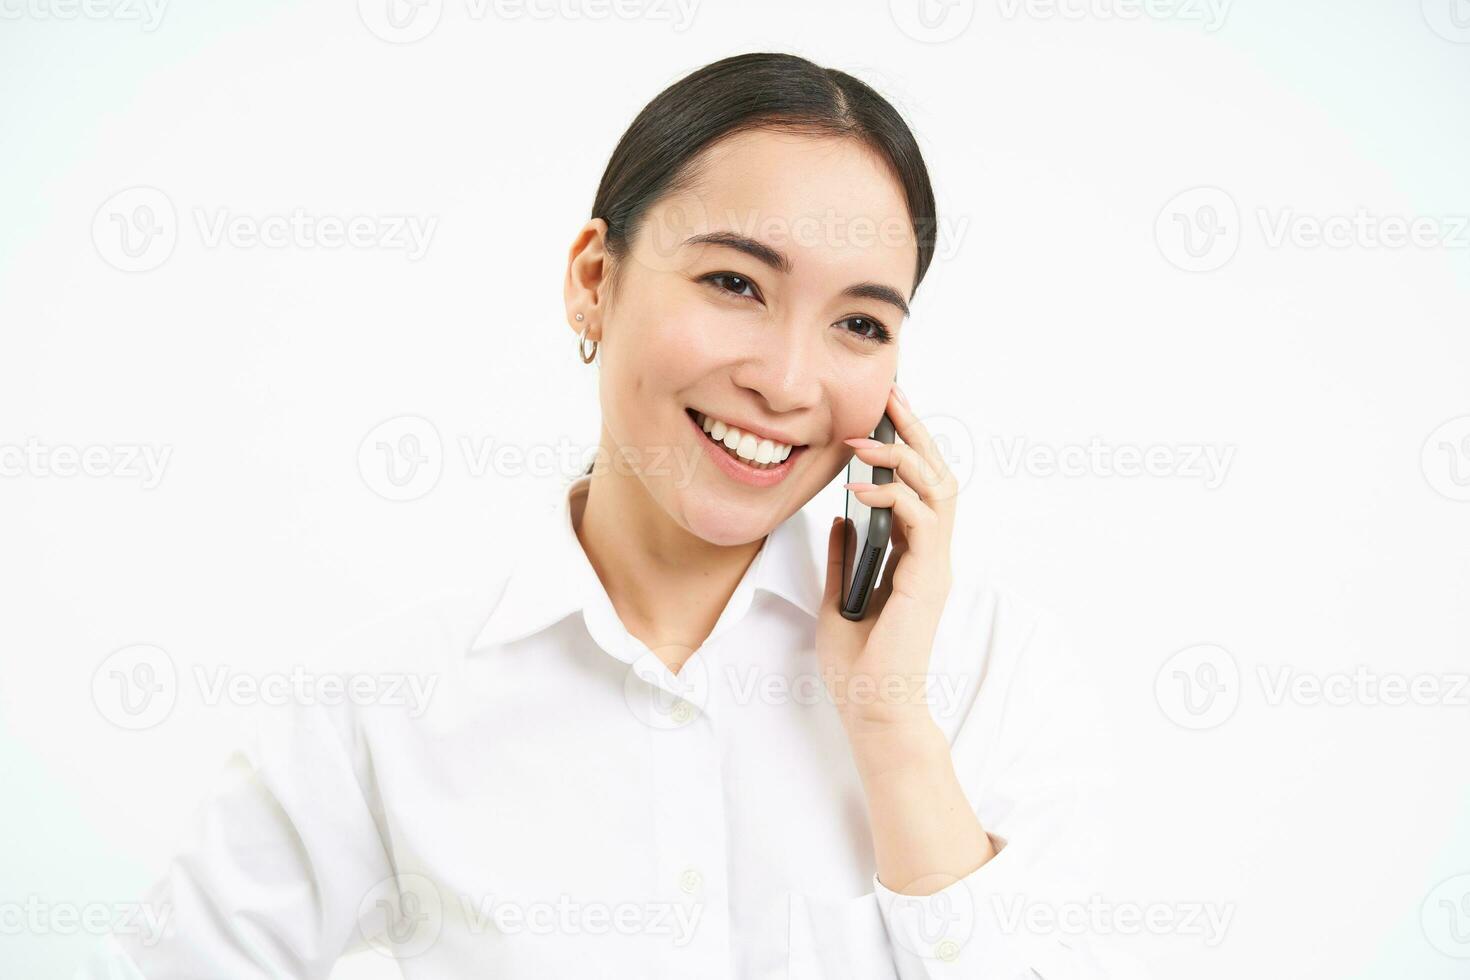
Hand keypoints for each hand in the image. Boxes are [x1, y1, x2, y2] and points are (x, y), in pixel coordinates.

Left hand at [816, 383, 960, 733]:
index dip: (905, 446)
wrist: (873, 709)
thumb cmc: (860, 665)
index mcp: (914, 557)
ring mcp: (934, 566)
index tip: (883, 412)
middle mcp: (932, 556)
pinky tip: (860, 485)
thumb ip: (844, 557)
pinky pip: (922, 519)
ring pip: (937, 489)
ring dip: (902, 456)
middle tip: (890, 394)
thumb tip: (837, 519)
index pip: (919, 487)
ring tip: (863, 439)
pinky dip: (894, 494)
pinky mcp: (927, 579)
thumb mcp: (837, 597)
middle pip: (937, 475)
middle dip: (915, 431)